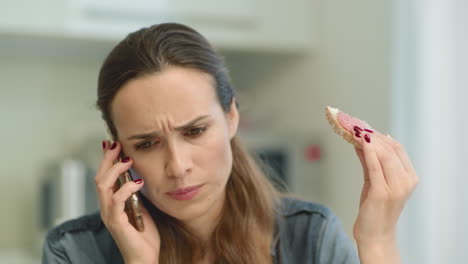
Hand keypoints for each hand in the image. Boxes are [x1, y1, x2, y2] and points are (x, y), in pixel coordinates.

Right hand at [95, 140, 160, 263]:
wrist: (145, 257)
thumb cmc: (144, 235)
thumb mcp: (141, 208)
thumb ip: (136, 194)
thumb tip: (138, 175)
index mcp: (111, 203)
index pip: (104, 177)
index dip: (106, 160)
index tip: (113, 144)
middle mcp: (106, 208)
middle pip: (99, 178)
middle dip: (107, 159)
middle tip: (117, 145)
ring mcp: (109, 215)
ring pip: (103, 186)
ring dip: (115, 170)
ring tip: (128, 160)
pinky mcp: (116, 223)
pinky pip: (116, 201)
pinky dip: (126, 189)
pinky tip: (138, 182)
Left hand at [352, 128, 417, 245]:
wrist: (375, 235)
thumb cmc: (374, 209)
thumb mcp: (373, 181)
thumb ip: (369, 162)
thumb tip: (360, 141)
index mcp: (409, 177)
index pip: (397, 149)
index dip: (380, 136)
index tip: (365, 126)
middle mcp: (406, 181)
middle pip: (391, 149)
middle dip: (373, 135)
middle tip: (356, 126)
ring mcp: (395, 187)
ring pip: (384, 155)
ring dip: (368, 140)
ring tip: (354, 130)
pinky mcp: (381, 193)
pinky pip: (374, 167)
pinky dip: (367, 152)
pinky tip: (359, 142)